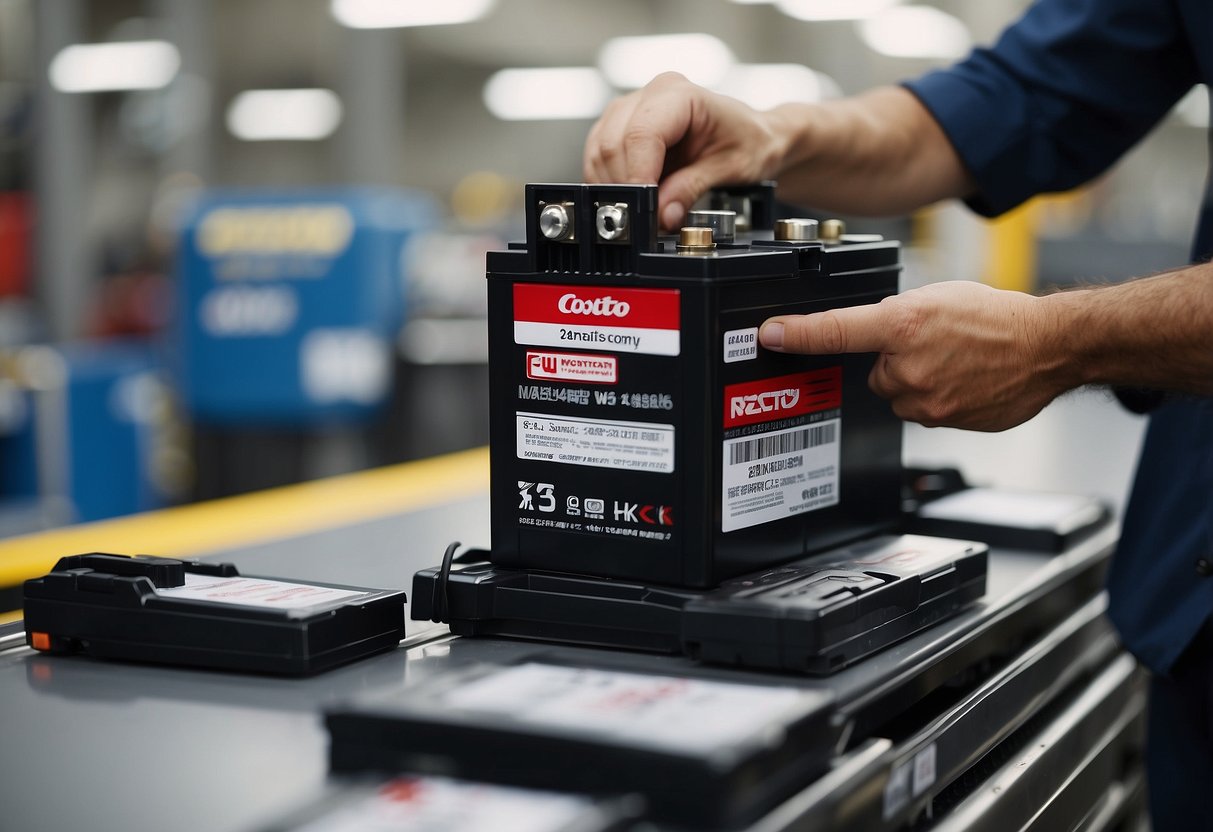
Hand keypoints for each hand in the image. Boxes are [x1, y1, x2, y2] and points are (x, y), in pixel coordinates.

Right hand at [583, 72, 791, 230]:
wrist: (753, 137)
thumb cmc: (748, 141)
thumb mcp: (731, 168)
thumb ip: (693, 188)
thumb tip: (663, 215)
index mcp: (680, 95)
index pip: (641, 134)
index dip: (638, 175)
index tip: (645, 208)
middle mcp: (650, 96)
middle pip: (613, 143)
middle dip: (625, 187)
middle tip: (645, 218)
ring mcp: (630, 111)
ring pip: (599, 152)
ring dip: (613, 188)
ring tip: (642, 211)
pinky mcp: (619, 130)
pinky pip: (599, 159)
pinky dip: (609, 185)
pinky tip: (632, 200)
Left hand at [758, 281, 1072, 431]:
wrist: (1048, 345)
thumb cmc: (997, 316)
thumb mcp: (936, 297)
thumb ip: (896, 316)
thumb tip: (873, 334)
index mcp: (902, 324)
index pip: (836, 330)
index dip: (798, 334)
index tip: (770, 335)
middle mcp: (907, 364)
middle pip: (874, 372)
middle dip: (894, 360)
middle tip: (933, 344)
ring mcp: (924, 398)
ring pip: (898, 394)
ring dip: (917, 381)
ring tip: (954, 361)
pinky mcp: (942, 421)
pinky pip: (922, 411)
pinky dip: (937, 398)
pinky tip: (965, 380)